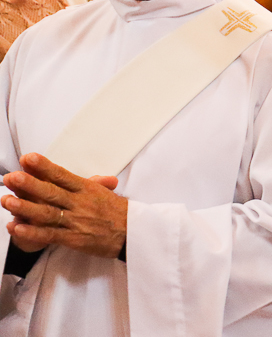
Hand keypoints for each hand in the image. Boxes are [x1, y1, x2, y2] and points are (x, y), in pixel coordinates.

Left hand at [1, 153, 126, 257]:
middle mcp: (80, 203)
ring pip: (47, 213)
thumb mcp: (106, 192)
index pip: (62, 175)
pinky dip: (32, 231)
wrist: (134, 234)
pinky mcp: (74, 239)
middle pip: (51, 192)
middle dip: (29, 184)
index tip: (27, 158)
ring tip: (6, 200)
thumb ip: (92, 182)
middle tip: (11, 177)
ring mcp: (76, 221)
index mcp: (87, 189)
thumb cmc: (119, 212)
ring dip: (25, 207)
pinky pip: (50, 235)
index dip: (44, 166)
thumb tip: (84, 172)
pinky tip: (17, 227)